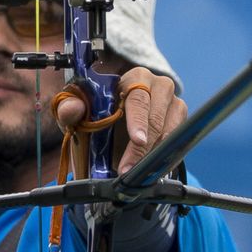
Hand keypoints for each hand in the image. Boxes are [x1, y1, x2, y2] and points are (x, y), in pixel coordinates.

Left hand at [54, 67, 187, 174]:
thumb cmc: (96, 115)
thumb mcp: (79, 114)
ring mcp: (174, 103)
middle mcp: (159, 86)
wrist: (113, 125)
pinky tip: (153, 170)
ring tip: (138, 173)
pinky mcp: (182, 121)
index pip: (139, 98)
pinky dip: (166, 158)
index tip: (137, 140)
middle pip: (156, 117)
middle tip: (128, 170)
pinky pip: (179, 142)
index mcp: (134, 78)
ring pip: (171, 131)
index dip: (138, 120)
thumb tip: (72, 109)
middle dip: (142, 147)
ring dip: (154, 155)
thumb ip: (70, 109)